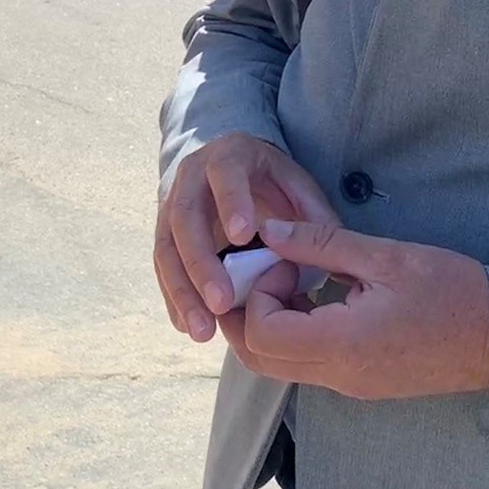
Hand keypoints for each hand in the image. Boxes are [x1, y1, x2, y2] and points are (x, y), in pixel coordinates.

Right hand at [154, 133, 334, 342]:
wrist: (228, 168)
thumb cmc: (268, 180)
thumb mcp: (296, 184)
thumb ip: (313, 215)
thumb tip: (326, 257)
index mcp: (227, 157)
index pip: (224, 176)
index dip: (230, 203)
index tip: (242, 237)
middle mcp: (190, 178)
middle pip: (185, 218)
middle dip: (201, 264)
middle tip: (222, 304)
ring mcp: (170, 206)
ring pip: (166, 248)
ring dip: (182, 292)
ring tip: (202, 330)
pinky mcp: (164, 234)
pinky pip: (162, 267)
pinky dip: (174, 298)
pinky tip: (187, 326)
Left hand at [218, 218, 488, 398]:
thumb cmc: (456, 293)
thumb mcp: (388, 256)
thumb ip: (322, 244)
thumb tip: (270, 231)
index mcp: (344, 345)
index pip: (262, 334)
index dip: (257, 293)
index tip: (285, 260)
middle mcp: (340, 376)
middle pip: (258, 359)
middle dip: (247, 313)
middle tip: (268, 271)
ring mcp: (350, 386)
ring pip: (279, 366)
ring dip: (269, 324)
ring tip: (295, 280)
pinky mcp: (361, 383)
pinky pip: (306, 366)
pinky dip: (293, 334)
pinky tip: (316, 298)